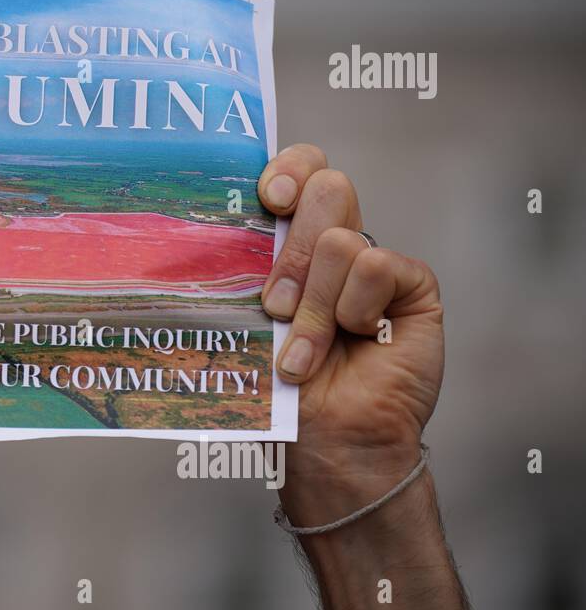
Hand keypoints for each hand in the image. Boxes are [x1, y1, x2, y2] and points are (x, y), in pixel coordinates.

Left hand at [257, 144, 443, 524]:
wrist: (324, 441)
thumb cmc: (277, 390)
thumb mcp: (243, 322)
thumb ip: (236, 273)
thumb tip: (194, 228)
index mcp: (294, 242)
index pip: (303, 169)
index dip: (290, 168)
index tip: (268, 197)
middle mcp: (337, 245)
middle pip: (328, 189)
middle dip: (290, 252)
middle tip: (274, 306)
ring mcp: (377, 266)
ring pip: (341, 240)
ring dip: (314, 305)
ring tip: (303, 354)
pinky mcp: (414, 287)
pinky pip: (378, 267)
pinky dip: (356, 309)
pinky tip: (358, 340)